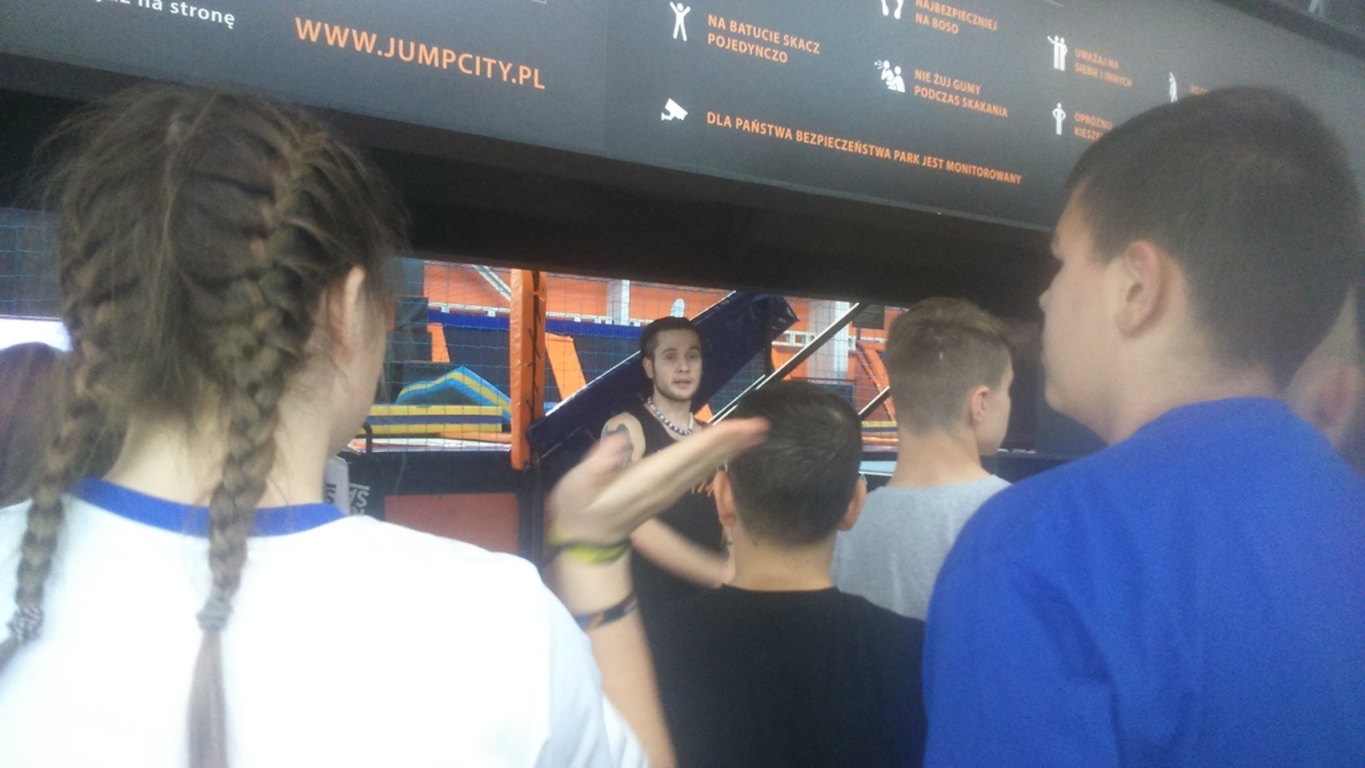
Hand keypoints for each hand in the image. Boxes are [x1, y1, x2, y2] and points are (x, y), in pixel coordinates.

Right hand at [548, 418, 767, 545]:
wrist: (585, 543)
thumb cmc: (578, 509)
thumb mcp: (577, 485)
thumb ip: (598, 464)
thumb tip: (619, 442)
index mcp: (647, 480)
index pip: (687, 455)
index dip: (715, 440)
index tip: (741, 427)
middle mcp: (665, 486)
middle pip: (705, 460)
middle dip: (733, 442)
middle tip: (761, 425)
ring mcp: (668, 492)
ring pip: (705, 466)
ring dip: (730, 449)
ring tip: (754, 432)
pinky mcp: (667, 493)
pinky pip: (697, 471)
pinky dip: (716, 458)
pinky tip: (728, 449)